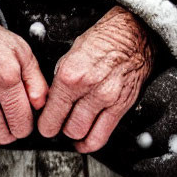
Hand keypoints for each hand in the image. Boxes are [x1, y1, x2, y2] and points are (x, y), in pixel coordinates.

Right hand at [0, 0, 48, 145]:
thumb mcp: (23, 51)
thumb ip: (36, 79)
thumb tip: (40, 104)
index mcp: (8, 77)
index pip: (23, 117)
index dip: (30, 124)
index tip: (31, 120)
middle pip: (8, 129)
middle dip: (18, 132)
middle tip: (20, 126)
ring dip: (2, 137)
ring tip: (8, 131)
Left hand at [37, 5, 154, 153]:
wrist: (132, 34)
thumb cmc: (103, 39)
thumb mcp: (71, 53)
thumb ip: (60, 78)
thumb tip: (50, 100)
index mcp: (71, 74)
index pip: (51, 114)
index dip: (45, 124)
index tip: (45, 125)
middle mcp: (89, 89)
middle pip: (68, 128)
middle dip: (60, 129)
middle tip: (59, 125)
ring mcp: (107, 99)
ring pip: (84, 134)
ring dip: (76, 134)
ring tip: (72, 128)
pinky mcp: (122, 106)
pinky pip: (103, 136)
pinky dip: (91, 142)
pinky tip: (85, 139)